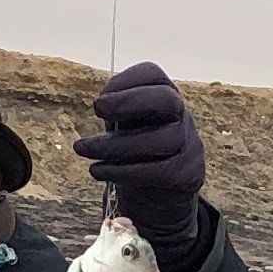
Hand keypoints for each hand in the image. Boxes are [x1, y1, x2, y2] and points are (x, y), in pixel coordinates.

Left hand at [75, 60, 206, 257]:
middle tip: (96, 109)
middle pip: (166, 100)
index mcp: (164, 95)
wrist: (157, 196)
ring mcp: (190, 144)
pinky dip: (124, 171)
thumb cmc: (134, 151)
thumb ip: (116, 110)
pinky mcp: (190, 174)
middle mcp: (182, 115)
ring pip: (162, 139)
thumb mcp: (123, 124)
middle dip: (129, 102)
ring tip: (82, 149)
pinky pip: (160, 171)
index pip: (153, 75)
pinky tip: (97, 171)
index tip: (99, 99)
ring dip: (116, 145)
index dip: (126, 81)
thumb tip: (104, 104)